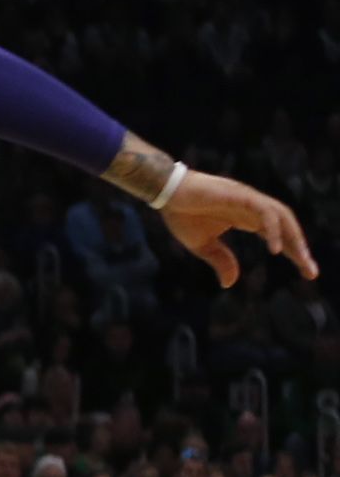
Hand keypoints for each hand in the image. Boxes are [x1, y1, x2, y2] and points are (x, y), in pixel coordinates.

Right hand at [154, 168, 315, 287]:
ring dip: (294, 239)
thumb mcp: (202, 245)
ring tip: (301, 260)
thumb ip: (220, 260)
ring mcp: (249, 199)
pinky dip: (274, 230)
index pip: (278, 234)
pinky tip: (275, 249)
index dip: (293, 252)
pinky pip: (265, 213)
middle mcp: (253, 207)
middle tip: (310, 272)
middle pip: (287, 226)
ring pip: (282, 216)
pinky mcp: (241, 196)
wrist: (165, 192)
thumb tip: (230, 283)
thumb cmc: (181, 214)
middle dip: (300, 248)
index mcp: (247, 218)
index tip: (306, 271)